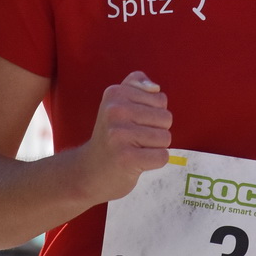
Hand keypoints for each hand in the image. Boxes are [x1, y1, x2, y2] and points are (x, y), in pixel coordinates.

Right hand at [79, 71, 172, 202]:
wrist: (89, 171)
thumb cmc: (112, 136)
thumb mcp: (117, 103)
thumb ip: (136, 84)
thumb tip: (155, 87)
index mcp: (115, 93)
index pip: (160, 99)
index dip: (152, 114)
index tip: (131, 123)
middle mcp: (115, 111)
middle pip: (166, 118)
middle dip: (156, 131)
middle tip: (133, 139)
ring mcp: (119, 135)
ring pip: (165, 137)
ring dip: (155, 147)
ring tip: (135, 150)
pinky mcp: (126, 157)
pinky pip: (162, 156)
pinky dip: (154, 162)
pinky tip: (137, 162)